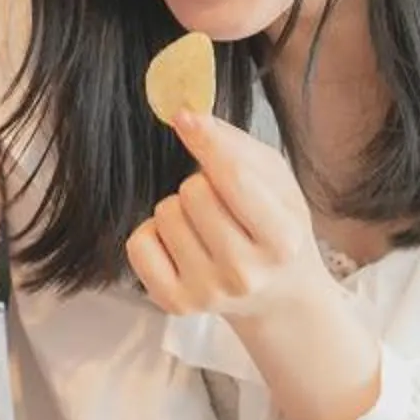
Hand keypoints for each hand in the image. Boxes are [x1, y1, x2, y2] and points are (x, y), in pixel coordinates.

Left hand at [123, 107, 333, 323]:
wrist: (279, 297)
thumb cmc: (277, 229)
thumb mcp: (278, 184)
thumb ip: (237, 148)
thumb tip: (190, 117)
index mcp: (281, 240)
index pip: (233, 179)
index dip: (206, 141)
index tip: (186, 117)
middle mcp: (245, 272)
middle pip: (193, 192)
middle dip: (201, 184)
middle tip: (222, 204)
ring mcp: (207, 292)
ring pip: (165, 212)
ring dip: (180, 209)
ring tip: (206, 227)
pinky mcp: (175, 303)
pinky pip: (139, 243)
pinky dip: (154, 234)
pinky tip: (181, 245)